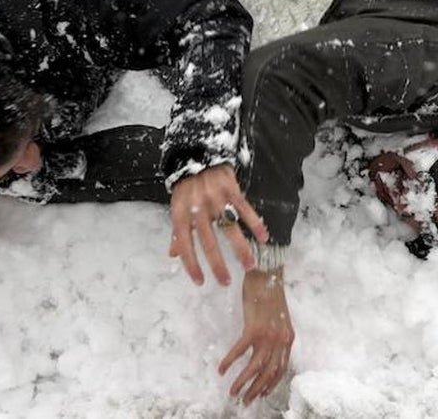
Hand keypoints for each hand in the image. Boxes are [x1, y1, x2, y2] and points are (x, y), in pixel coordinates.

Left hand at [168, 164, 267, 285]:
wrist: (198, 154)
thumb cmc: (187, 187)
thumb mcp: (177, 207)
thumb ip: (177, 232)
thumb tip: (173, 255)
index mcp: (180, 214)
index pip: (184, 245)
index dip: (191, 264)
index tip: (201, 282)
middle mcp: (197, 208)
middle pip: (208, 242)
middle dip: (218, 265)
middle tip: (226, 282)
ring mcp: (214, 198)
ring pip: (230, 228)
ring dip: (241, 249)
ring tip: (250, 265)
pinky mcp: (230, 189)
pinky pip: (245, 209)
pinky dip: (255, 224)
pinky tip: (264, 237)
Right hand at [219, 268, 294, 405]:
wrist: (266, 272)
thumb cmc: (270, 291)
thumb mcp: (279, 316)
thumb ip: (276, 333)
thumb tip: (266, 347)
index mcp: (288, 338)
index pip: (281, 368)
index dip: (271, 384)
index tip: (261, 394)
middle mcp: (280, 340)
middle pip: (269, 373)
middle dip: (256, 389)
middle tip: (245, 400)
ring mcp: (267, 335)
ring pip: (255, 367)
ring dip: (243, 382)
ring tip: (233, 392)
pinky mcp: (253, 328)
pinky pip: (240, 351)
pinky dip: (229, 361)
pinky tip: (222, 369)